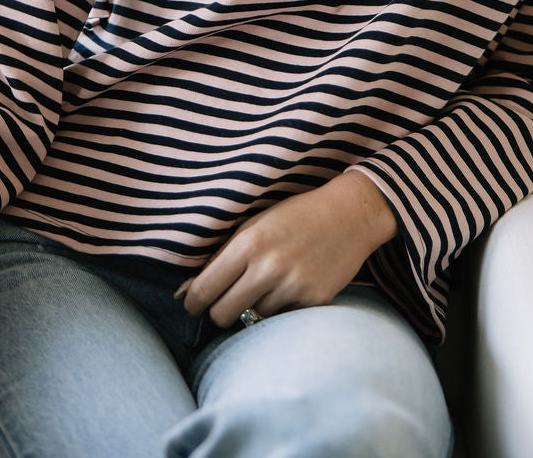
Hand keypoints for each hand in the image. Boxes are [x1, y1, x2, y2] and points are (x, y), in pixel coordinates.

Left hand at [176, 169, 397, 327]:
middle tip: (224, 303)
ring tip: (271, 281)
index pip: (205, 289)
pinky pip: (282, 318)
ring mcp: (293, 287)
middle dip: (219, 313)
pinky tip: (292, 285)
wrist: (350, 214)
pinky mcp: (314, 302)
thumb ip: (219, 257)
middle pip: (223, 314)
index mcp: (248, 243)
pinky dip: (281, 308)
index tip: (192, 304)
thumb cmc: (295, 215)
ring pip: (254, 317)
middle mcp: (269, 268)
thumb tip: (182, 293)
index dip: (193, 302)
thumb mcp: (254, 224)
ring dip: (255, 306)